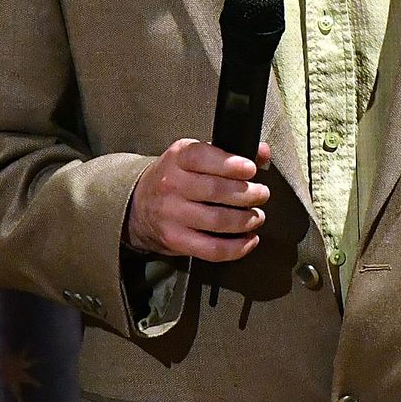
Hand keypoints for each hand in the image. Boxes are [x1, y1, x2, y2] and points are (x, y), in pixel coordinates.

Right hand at [124, 139, 272, 261]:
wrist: (137, 205)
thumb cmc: (175, 177)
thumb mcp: (193, 156)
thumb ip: (229, 152)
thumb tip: (263, 152)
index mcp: (178, 158)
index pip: (202, 157)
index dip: (230, 164)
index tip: (250, 169)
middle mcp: (171, 185)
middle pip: (215, 191)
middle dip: (247, 194)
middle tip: (261, 194)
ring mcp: (172, 215)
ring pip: (217, 220)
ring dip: (246, 220)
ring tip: (257, 216)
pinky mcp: (176, 240)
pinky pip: (212, 249)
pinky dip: (237, 248)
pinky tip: (250, 239)